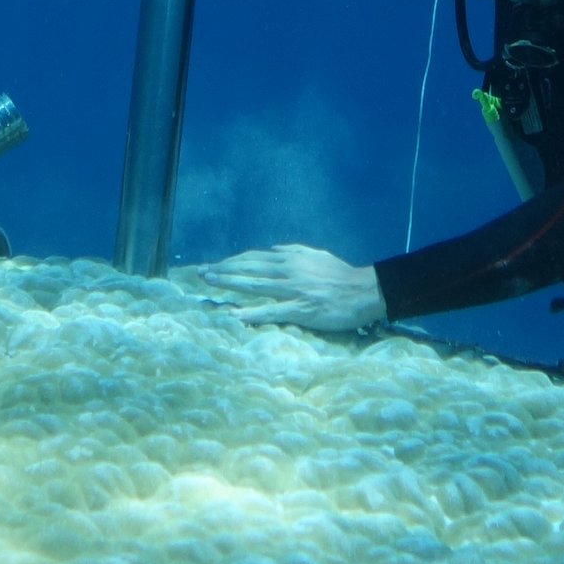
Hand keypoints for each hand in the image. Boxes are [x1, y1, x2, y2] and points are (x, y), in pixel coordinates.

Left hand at [178, 243, 386, 337]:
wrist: (363, 291)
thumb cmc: (340, 274)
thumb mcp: (315, 254)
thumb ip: (293, 250)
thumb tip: (273, 248)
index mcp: (290, 258)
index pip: (253, 258)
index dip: (231, 261)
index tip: (214, 265)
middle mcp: (287, 271)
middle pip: (248, 269)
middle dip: (223, 270)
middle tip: (200, 273)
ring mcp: (292, 290)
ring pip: (254, 285)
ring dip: (230, 284)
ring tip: (210, 284)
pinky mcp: (300, 309)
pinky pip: (270, 312)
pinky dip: (250, 313)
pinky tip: (234, 315)